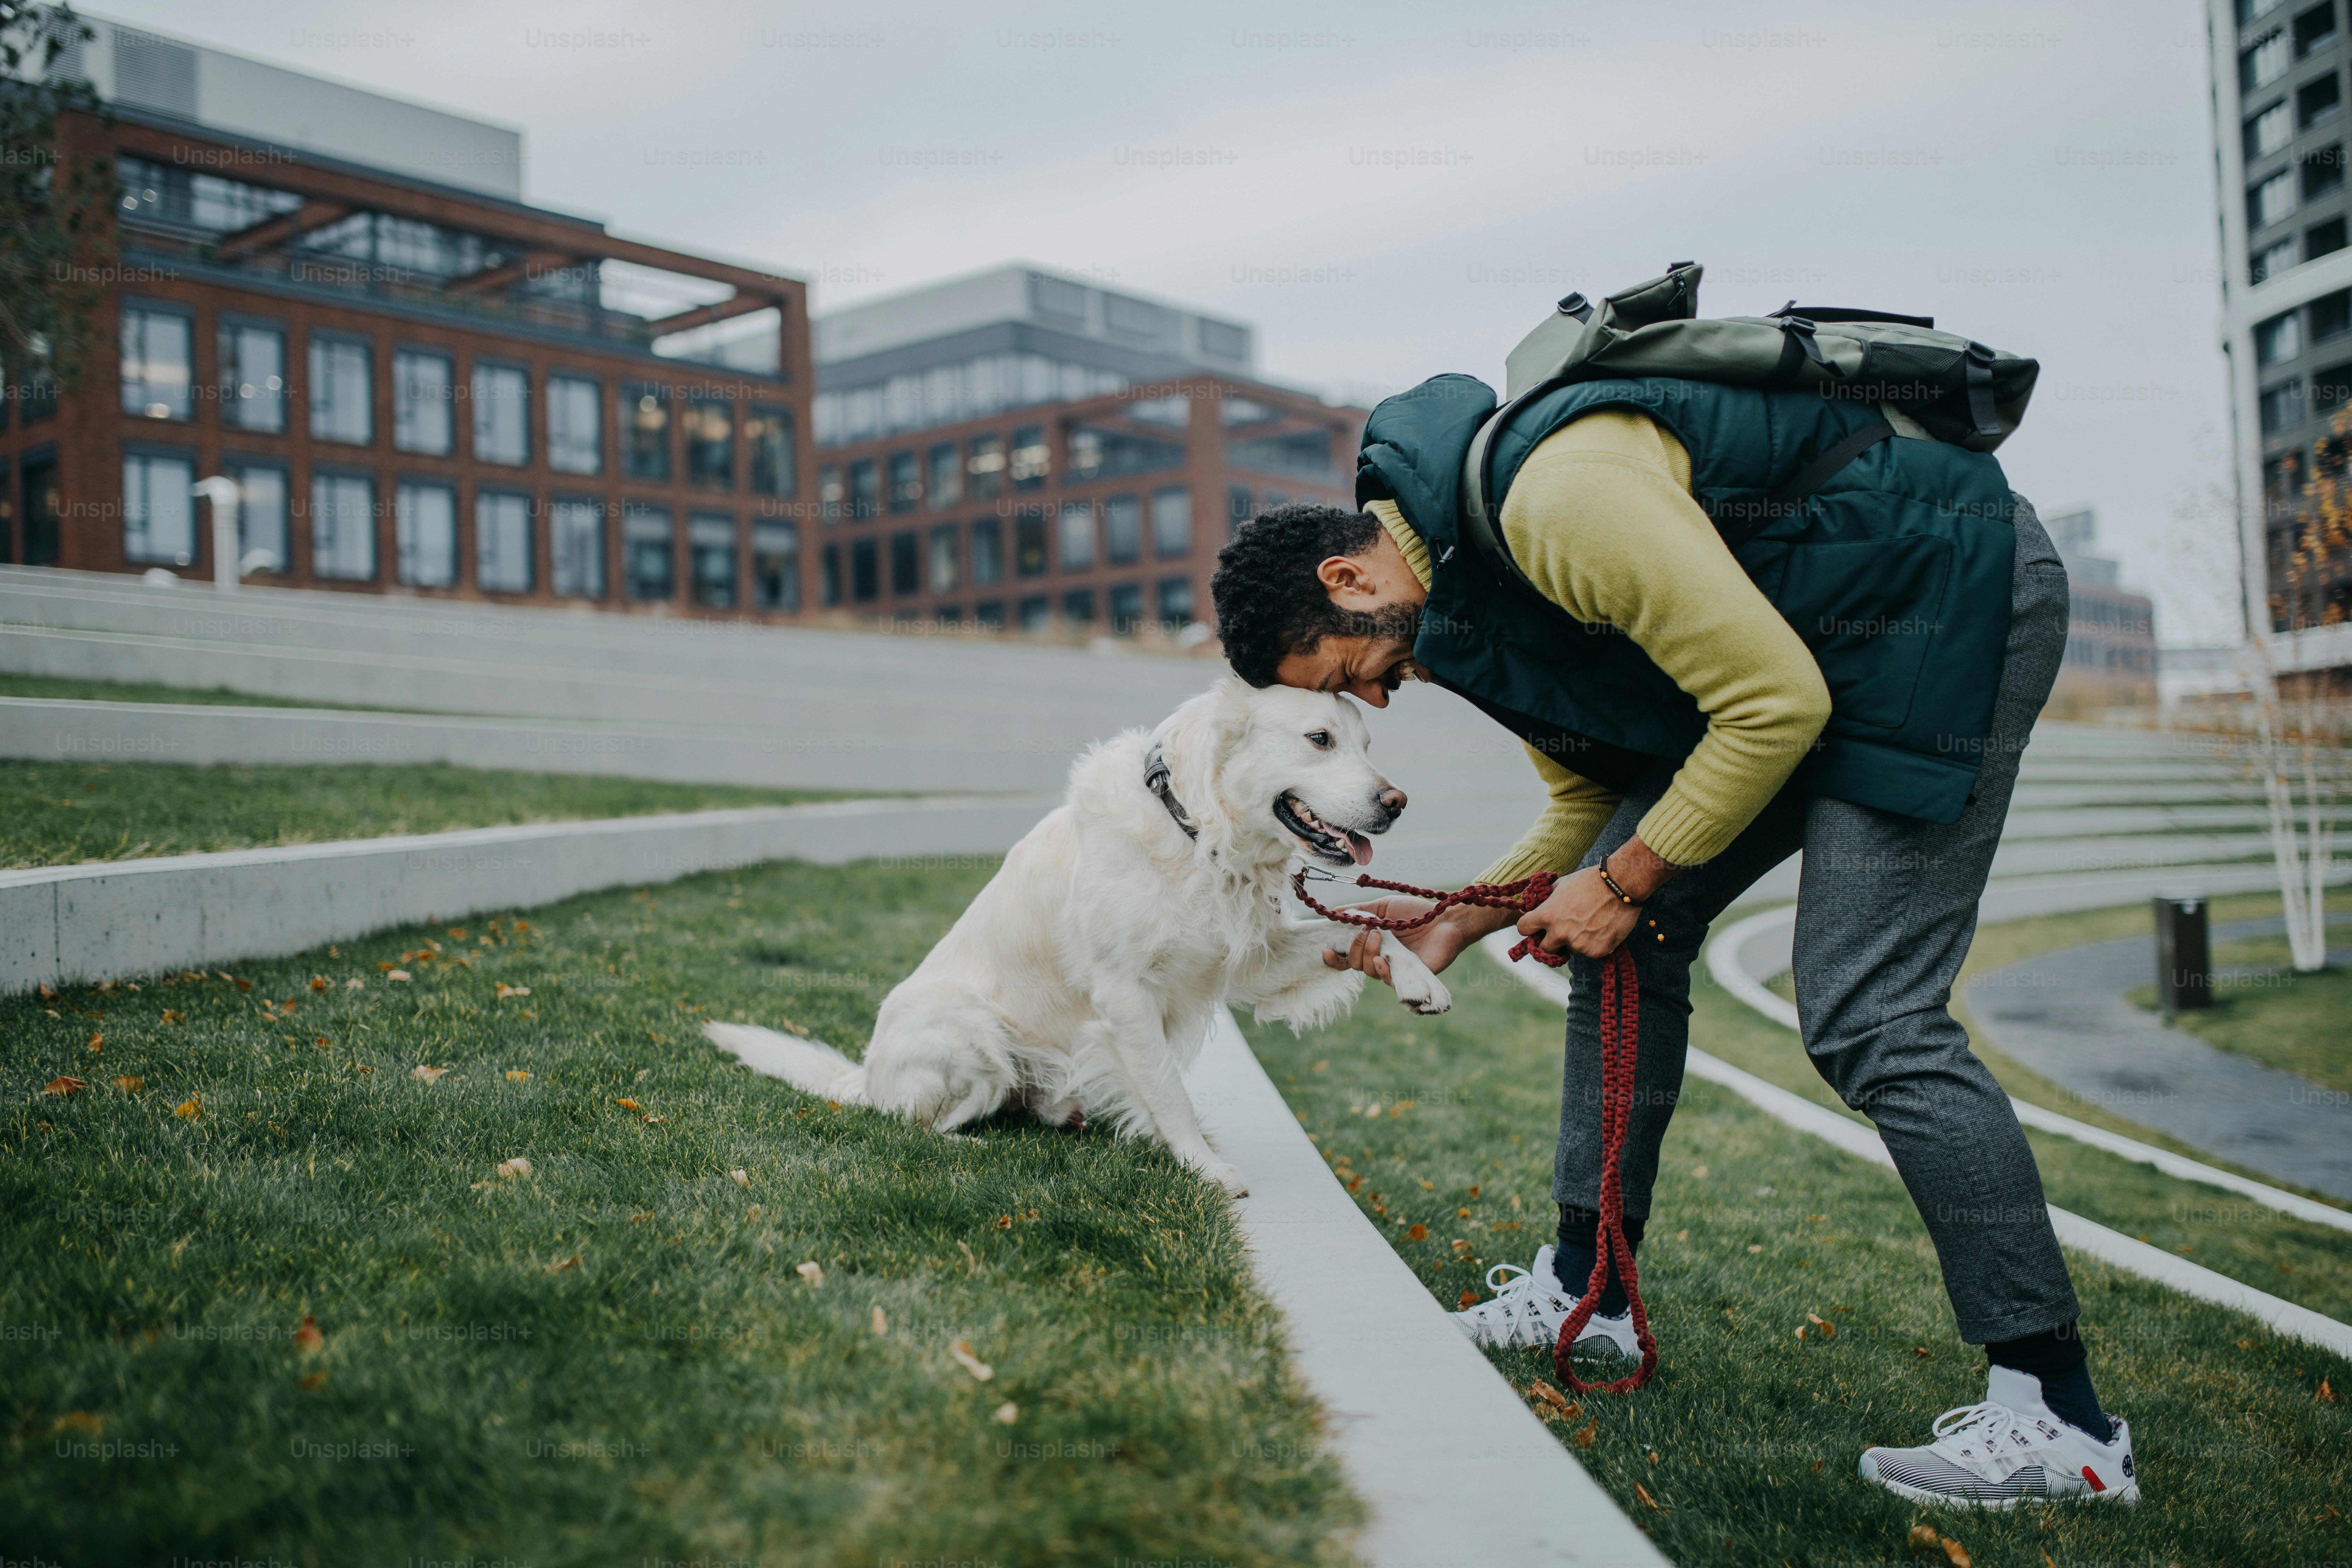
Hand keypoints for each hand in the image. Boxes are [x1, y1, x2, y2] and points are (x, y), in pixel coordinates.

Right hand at [1320, 897, 1510, 979]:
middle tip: (1367, 930)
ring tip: (1378, 936)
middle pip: (1355, 964)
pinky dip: (1382, 971)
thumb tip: (1335, 912)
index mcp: (1372, 946)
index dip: (1334, 959)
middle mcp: (1380, 960)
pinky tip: (1382, 960)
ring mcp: (1394, 970)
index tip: (1325, 951)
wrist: (1445, 918)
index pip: (1347, 959)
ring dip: (1368, 954)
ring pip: (1370, 972)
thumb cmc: (1416, 912)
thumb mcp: (1384, 906)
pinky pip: (1389, 982)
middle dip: (1355, 947)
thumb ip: (1360, 911)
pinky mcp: (1409, 978)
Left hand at [1516, 867, 1640, 958]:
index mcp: (1547, 915)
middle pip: (1543, 948)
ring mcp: (1578, 944)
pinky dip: (1593, 943)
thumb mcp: (1561, 884)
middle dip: (1550, 941)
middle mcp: (1560, 933)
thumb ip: (1546, 898)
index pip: (1523, 928)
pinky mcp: (1596, 951)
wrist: (1620, 885)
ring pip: (1570, 949)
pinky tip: (1601, 928)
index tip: (1536, 926)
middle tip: (1561, 931)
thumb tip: (1536, 904)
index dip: (1529, 926)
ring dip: (1575, 940)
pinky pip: (1589, 951)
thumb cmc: (1590, 881)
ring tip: (1589, 923)